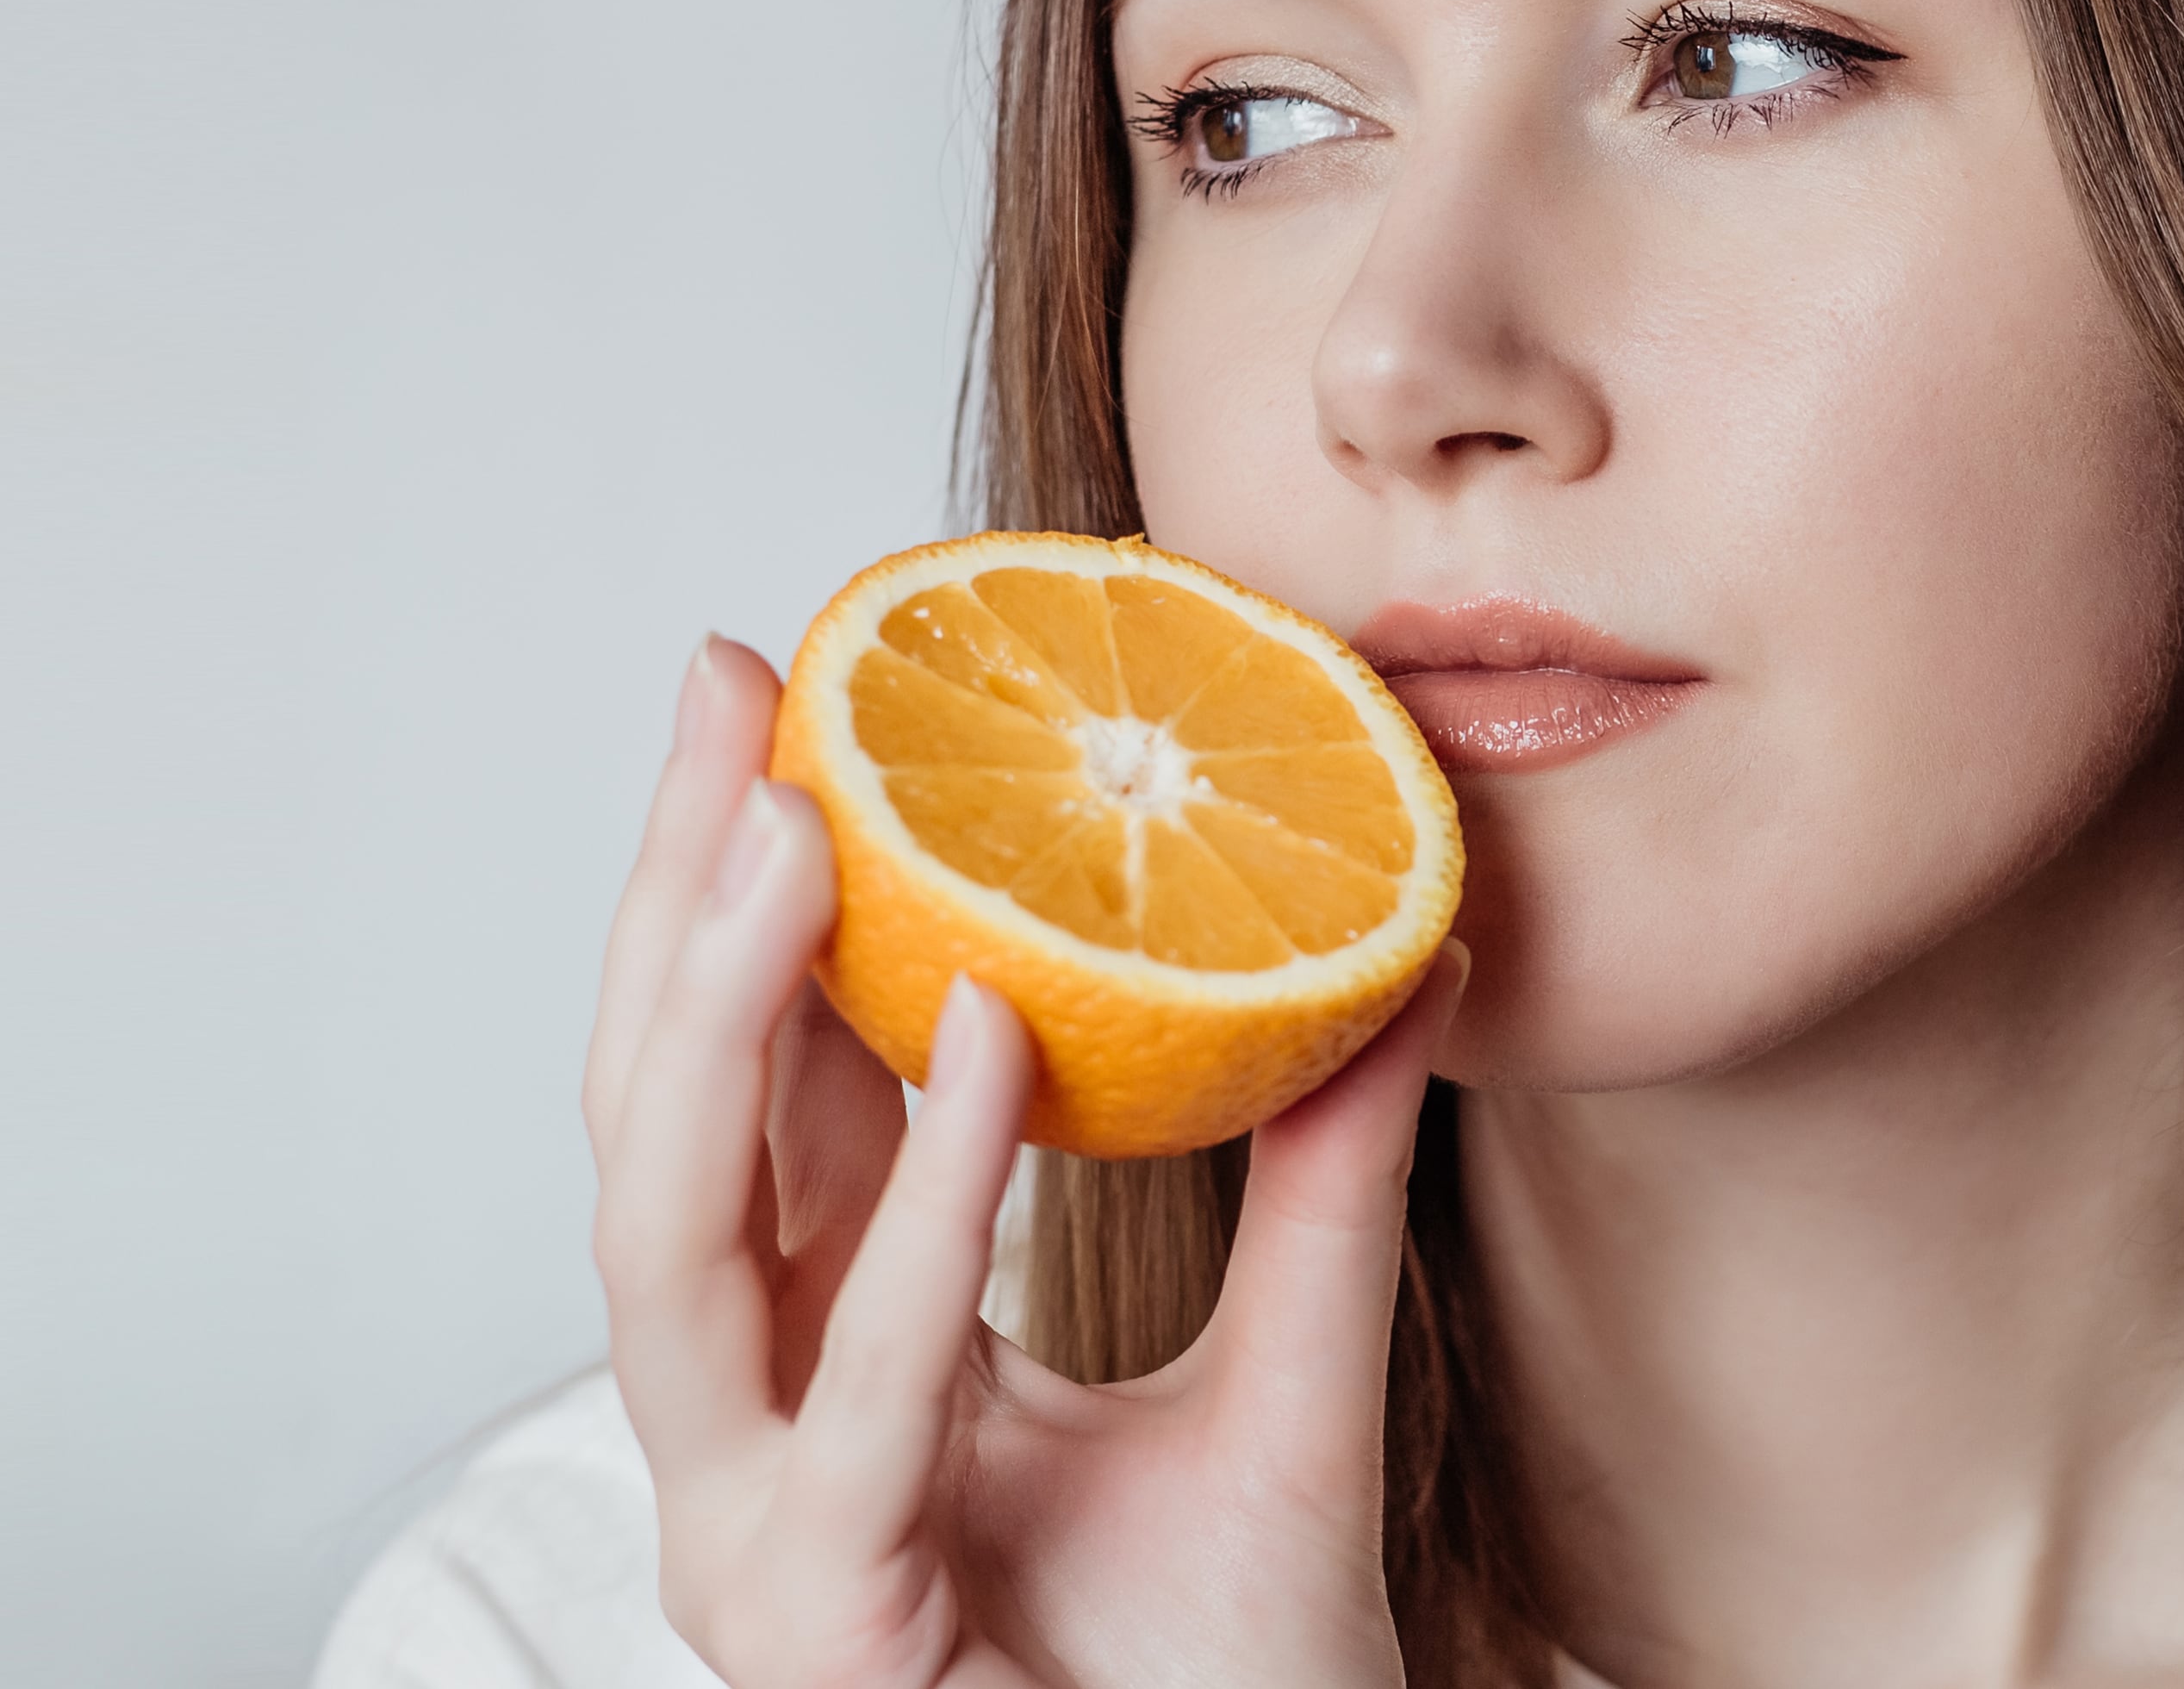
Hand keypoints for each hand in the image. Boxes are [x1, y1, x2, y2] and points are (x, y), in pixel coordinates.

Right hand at [583, 637, 1466, 1688]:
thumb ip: (1322, 1174)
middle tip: (741, 702)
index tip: (780, 700)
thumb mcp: (1289, 1372)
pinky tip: (984, 1032)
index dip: (740, 898)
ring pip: (675, 1245)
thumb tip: (1416, 956)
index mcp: (832, 1355)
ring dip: (736, 1017)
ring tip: (812, 818)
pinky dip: (917, 1213)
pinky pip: (858, 1391)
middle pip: (659, 1129)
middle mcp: (758, 1435)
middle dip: (680, 908)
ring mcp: (763, 1535)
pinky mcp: (820, 1622)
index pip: (750, 1093)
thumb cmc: (1242, 1663)